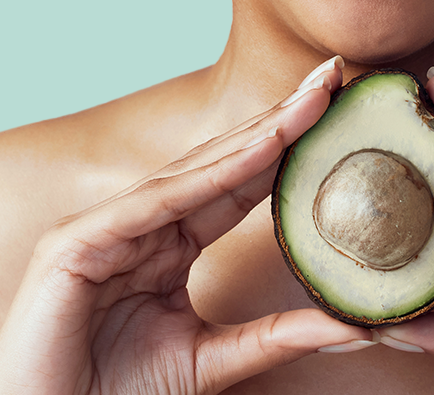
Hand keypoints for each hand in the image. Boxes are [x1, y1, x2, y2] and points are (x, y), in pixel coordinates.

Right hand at [0, 56, 375, 394]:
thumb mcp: (211, 359)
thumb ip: (277, 337)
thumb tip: (356, 324)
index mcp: (168, 241)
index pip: (240, 182)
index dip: (288, 145)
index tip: (335, 109)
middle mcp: (140, 221)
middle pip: (224, 160)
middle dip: (281, 117)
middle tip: (333, 74)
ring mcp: (106, 225)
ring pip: (195, 171)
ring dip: (257, 132)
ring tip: (310, 100)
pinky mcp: (77, 242)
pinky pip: (158, 203)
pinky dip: (211, 174)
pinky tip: (260, 147)